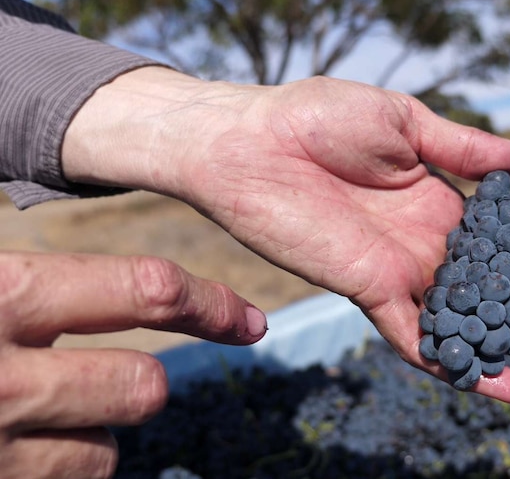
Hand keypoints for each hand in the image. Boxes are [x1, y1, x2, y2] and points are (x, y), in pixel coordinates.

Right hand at [0, 252, 265, 478]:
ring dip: (83, 433)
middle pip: (144, 386)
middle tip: (92, 380)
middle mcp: (4, 378)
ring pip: (104, 452)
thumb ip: (39, 287)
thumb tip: (147, 287)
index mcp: (3, 295)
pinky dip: (51, 469)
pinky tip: (8, 449)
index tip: (247, 321)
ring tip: (17, 414)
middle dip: (137, 383)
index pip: (150, 290)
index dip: (211, 306)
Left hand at [62, 70, 509, 402]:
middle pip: (494, 282)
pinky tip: (500, 383)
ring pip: (467, 316)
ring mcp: (401, 272)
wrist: (250, 141)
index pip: (505, 233)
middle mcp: (426, 243)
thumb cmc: (320, 118)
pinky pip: (416, 338)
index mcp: (440, 200)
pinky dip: (456, 363)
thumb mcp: (406, 123)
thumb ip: (466, 149)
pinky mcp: (371, 292)